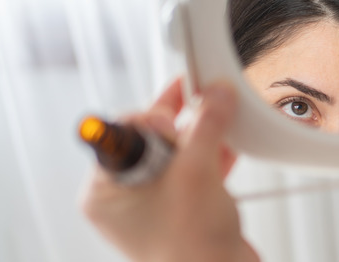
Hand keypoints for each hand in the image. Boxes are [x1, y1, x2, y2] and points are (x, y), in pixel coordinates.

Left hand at [79, 78, 259, 261]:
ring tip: (223, 114)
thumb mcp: (197, 173)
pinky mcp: (184, 207)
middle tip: (206, 97)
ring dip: (204, 134)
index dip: (156, 114)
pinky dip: (214, 154)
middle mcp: (127, 195)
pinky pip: (195, 169)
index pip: (125, 132)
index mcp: (107, 190)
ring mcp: (157, 202)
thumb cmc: (191, 251)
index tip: (183, 93)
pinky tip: (231, 141)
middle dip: (184, 120)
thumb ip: (207, 126)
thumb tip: (216, 95)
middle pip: (154, 138)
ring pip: (179, 152)